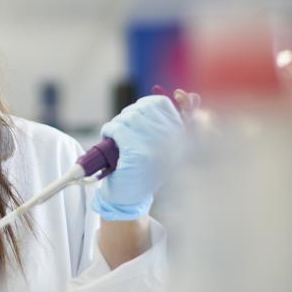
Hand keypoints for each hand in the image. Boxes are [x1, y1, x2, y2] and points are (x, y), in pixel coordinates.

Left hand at [93, 94, 187, 220]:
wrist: (128, 198)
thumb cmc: (142, 170)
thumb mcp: (161, 147)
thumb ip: (170, 123)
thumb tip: (182, 93)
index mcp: (177, 137)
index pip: (162, 104)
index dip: (148, 103)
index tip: (139, 111)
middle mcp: (169, 141)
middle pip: (142, 109)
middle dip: (128, 115)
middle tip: (123, 127)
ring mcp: (153, 147)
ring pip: (128, 118)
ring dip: (117, 123)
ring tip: (116, 135)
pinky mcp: (136, 154)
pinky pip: (118, 129)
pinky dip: (110, 130)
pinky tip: (109, 138)